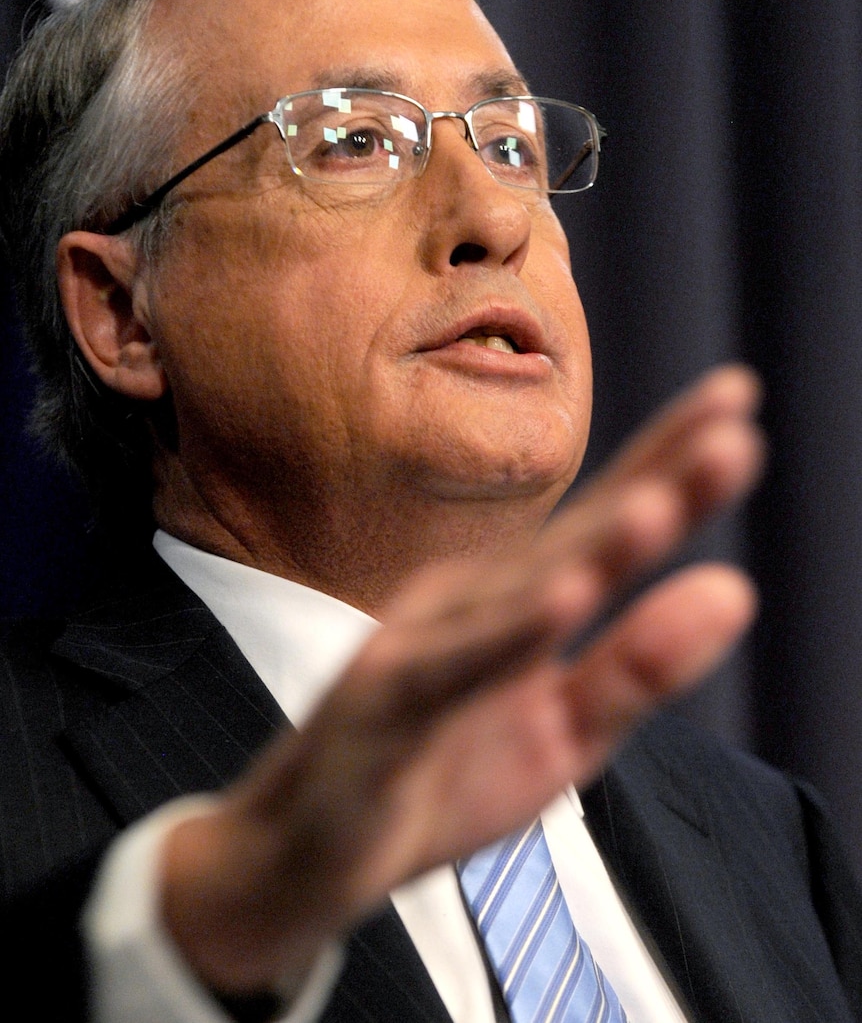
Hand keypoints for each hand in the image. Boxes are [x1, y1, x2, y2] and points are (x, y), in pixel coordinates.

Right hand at [160, 364, 763, 994]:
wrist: (310, 852)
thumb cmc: (438, 776)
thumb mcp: (565, 732)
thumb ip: (642, 665)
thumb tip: (736, 588)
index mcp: (517, 601)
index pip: (606, 525)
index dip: (671, 465)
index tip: (738, 401)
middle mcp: (470, 604)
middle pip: (574, 537)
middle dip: (654, 476)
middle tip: (733, 408)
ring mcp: (421, 647)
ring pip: (516, 591)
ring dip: (592, 546)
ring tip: (664, 500)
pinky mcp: (381, 708)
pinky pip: (450, 670)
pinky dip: (503, 635)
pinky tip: (561, 599)